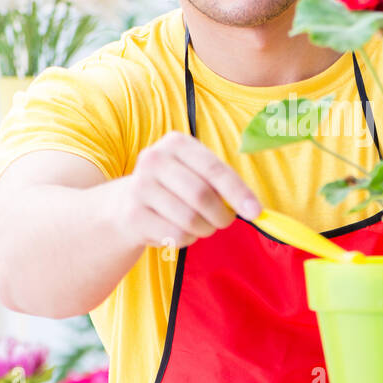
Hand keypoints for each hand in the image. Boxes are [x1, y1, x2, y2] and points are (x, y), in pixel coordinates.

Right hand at [118, 132, 261, 250]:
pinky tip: (180, 231)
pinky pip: (175, 234)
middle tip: (224, 221)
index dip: (238, 192)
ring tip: (201, 225)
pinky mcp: (133, 215)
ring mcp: (140, 187)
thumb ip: (221, 184)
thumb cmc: (175, 187)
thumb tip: (252, 208)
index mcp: (176, 143)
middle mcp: (154, 160)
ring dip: (205, 229)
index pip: (215, 169)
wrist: (127, 203)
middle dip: (222, 215)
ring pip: (190, 219)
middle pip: (202, 195)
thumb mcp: (195, 173)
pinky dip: (187, 239)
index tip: (255, 212)